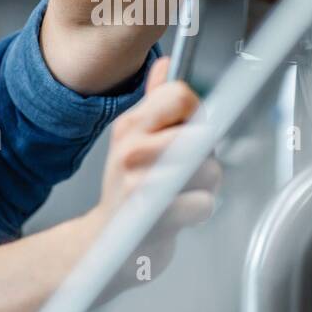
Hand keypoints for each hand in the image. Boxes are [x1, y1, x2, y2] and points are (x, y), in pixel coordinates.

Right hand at [86, 56, 220, 285]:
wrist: (103, 246)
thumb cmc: (126, 193)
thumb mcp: (133, 140)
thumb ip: (155, 101)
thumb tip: (165, 64)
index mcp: (131, 127)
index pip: (180, 94)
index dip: (196, 111)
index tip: (188, 128)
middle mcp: (133, 151)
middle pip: (202, 132)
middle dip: (205, 154)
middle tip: (184, 170)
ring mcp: (141, 184)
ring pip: (209, 169)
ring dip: (205, 186)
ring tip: (179, 193)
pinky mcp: (154, 217)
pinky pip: (204, 203)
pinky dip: (199, 211)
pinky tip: (178, 215)